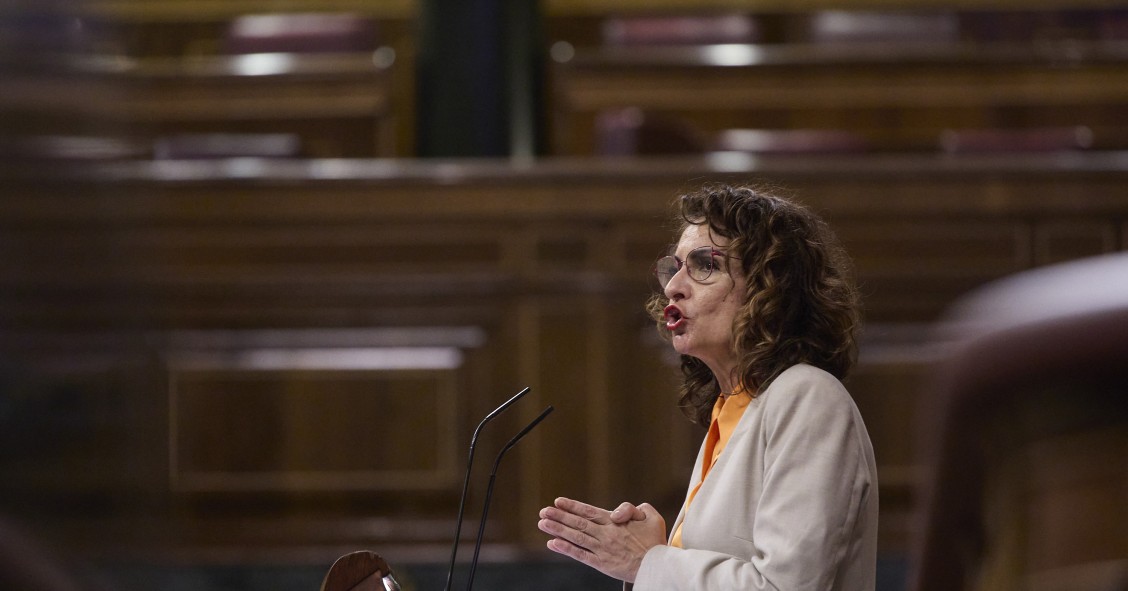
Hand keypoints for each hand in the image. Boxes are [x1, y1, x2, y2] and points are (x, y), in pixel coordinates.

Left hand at [538, 497, 666, 582]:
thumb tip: (618, 511)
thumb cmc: (656, 541)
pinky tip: (553, 544)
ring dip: (558, 529)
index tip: (558, 501)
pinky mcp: (601, 564)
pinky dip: (566, 549)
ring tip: (542, 523)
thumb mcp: (651, 517)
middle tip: (543, 511)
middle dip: (559, 516)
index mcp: (616, 522)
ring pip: (576, 537)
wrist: (658, 566)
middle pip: (578, 523)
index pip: (589, 511)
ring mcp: (602, 549)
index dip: (573, 506)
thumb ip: (634, 508)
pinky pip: (580, 555)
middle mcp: (606, 534)